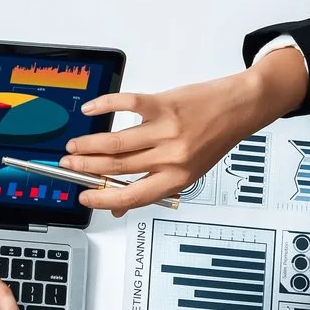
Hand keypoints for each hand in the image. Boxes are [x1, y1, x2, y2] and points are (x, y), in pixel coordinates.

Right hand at [61, 47, 307, 211]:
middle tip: (69, 165)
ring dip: (89, 144)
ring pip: (116, 142)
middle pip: (117, 167)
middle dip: (86, 168)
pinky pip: (126, 104)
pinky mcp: (164, 104)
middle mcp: (172, 156)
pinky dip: (104, 106)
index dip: (103, 198)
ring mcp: (167, 130)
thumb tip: (120, 205)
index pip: (133, 195)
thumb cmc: (215, 138)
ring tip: (74, 145)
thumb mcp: (189, 171)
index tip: (83, 196)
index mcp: (178, 178)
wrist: (240, 108)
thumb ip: (155, 187)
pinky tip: (91, 110)